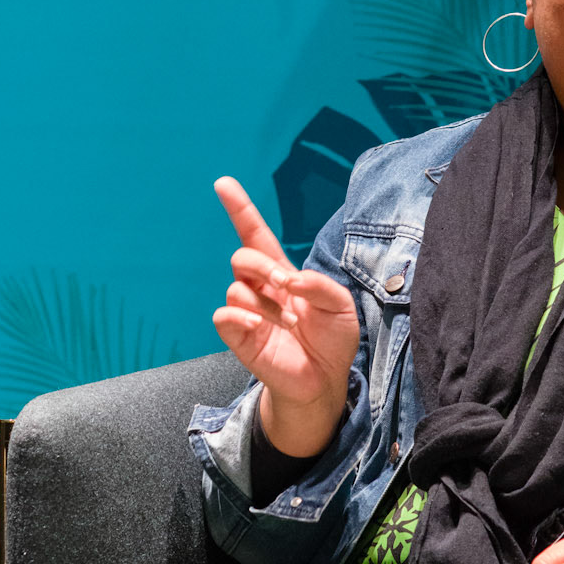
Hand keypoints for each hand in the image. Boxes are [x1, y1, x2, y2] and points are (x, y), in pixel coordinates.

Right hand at [211, 177, 359, 457]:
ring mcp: (247, 311)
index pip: (254, 233)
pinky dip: (242, 317)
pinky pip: (224, 315)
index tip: (224, 184)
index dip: (240, 209)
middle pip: (242, 256)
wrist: (326, 379)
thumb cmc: (332, 338)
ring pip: (237, 287)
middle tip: (287, 286)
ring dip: (267, 303)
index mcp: (282, 271)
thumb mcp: (340, 305)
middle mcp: (259, 287)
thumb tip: (290, 280)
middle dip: (263, 265)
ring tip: (289, 323)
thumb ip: (319, 285)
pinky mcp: (238, 336)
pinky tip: (261, 328)